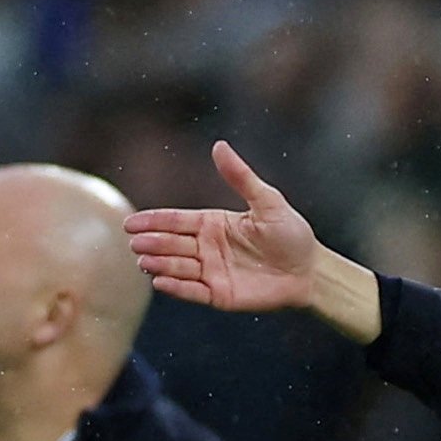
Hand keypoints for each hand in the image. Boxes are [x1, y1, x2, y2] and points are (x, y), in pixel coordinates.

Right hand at [125, 143, 382, 339]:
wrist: (310, 271)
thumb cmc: (292, 234)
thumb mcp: (268, 201)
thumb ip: (240, 177)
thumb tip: (219, 145)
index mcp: (213, 224)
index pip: (177, 221)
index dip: (154, 221)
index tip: (131, 222)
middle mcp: (208, 247)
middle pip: (172, 244)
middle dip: (153, 243)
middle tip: (134, 242)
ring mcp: (212, 272)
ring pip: (178, 268)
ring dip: (160, 265)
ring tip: (143, 261)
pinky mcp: (220, 295)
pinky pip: (193, 291)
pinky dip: (176, 288)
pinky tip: (160, 282)